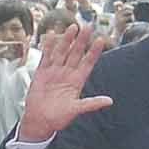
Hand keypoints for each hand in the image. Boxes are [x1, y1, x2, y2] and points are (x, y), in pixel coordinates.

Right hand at [20, 21, 107, 138]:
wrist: (39, 121)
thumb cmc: (58, 118)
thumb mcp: (76, 110)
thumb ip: (91, 104)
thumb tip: (109, 101)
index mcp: (77, 81)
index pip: (88, 63)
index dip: (94, 52)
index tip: (101, 40)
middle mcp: (67, 74)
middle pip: (76, 53)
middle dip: (81, 41)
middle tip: (88, 27)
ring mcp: (55, 72)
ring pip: (62, 52)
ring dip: (67, 40)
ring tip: (73, 27)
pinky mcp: (42, 73)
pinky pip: (46, 57)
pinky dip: (49, 46)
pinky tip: (52, 35)